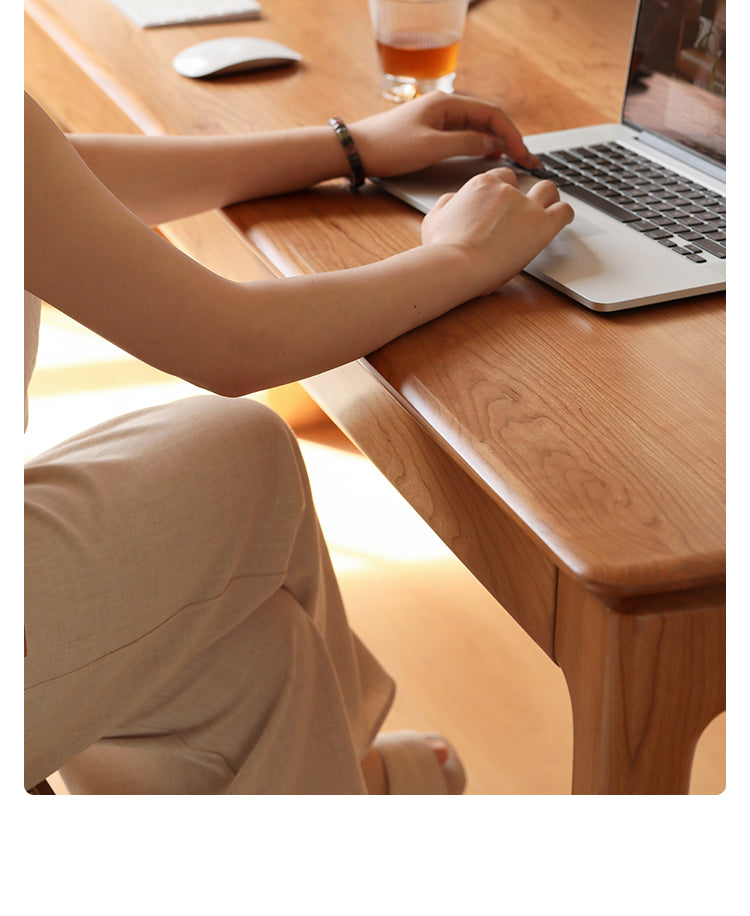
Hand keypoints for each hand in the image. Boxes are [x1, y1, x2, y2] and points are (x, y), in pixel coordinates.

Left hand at [350, 92, 539, 177]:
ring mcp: (439, 119)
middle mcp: (446, 107)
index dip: (513, 136)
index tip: (524, 155)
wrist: (356, 150)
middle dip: (511, 139)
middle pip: (488, 120)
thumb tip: (493, 144)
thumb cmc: (388, 147)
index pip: (492, 115)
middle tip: (528, 160)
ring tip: (515, 160)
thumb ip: (465, 144)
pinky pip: (465, 135)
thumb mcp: (431, 147)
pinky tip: (490, 156)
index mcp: (448, 104)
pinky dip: (481, 145)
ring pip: (478, 128)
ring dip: (498, 142)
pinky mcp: (432, 132)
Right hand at [421, 167, 573, 295]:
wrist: (456, 264)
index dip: (504, 193)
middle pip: (525, 182)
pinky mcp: (542, 225)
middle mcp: (506, 190)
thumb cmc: (442, 248)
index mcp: (481, 185)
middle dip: (527, 194)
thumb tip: (454, 200)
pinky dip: (564, 215)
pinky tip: (560, 223)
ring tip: (547, 215)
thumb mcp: (434, 218)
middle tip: (526, 210)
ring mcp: (526, 206)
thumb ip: (447, 204)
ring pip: (549, 191)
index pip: (501, 179)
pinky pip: (565, 211)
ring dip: (550, 201)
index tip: (505, 205)